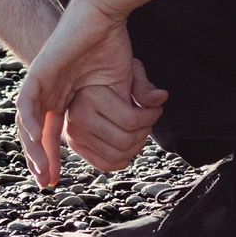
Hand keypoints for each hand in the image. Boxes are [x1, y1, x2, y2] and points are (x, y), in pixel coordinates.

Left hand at [11, 0, 175, 186]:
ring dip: (32, 148)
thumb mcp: (130, 77)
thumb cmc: (112, 42)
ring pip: (26, 122)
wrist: (102, 12)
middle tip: (47, 183)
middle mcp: (49, 95)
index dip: (53, 158)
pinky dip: (30, 122)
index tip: (55, 180)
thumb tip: (158, 104)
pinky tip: (36, 138)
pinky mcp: (39, 72)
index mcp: (65, 100)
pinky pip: (26, 102)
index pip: (53, 135)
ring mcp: (42, 83)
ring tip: (42, 170)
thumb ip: (140, 94)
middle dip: (39, 159)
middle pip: (35, 133)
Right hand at [67, 58, 168, 174]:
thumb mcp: (128, 72)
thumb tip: (161, 97)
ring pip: (118, 156)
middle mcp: (76, 118)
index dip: (151, 117)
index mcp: (89, 96)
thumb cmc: (110, 75)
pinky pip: (106, 165)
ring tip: (139, 131)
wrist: (85, 82)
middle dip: (144, 133)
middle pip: (125, 141)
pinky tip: (128, 144)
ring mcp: (73, 135)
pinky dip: (123, 159)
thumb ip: (145, 87)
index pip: (130, 120)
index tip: (155, 110)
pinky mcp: (76, 147)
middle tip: (148, 121)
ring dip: (136, 146)